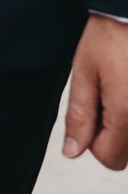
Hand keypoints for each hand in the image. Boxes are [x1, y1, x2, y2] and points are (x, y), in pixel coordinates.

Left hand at [63, 15, 127, 169]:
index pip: (108, 158)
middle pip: (125, 155)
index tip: (91, 107)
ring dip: (122, 123)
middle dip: (110, 135)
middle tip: (104, 96)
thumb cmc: (109, 35)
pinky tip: (126, 86)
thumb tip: (72, 152)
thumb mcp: (84, 70)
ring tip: (118, 88)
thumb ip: (79, 115)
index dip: (91, 139)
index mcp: (126, 113)